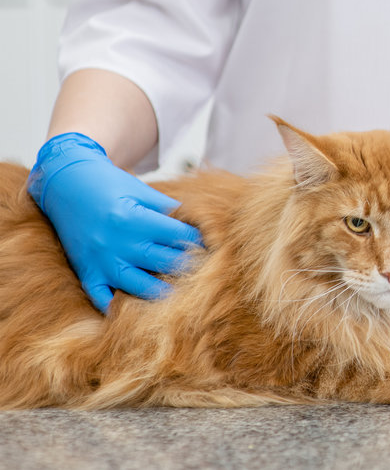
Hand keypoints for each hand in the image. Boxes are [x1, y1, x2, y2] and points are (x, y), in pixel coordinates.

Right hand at [26, 133, 202, 313]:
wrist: (66, 184)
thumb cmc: (110, 184)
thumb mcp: (142, 191)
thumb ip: (169, 209)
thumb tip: (199, 223)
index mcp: (135, 219)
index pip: (179, 236)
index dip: (199, 241)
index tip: (215, 246)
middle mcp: (118, 243)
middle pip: (165, 262)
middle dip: (189, 266)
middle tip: (207, 272)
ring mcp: (101, 261)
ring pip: (140, 286)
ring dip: (163, 292)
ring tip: (183, 295)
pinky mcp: (86, 272)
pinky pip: (102, 298)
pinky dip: (118, 307)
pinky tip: (137, 312)